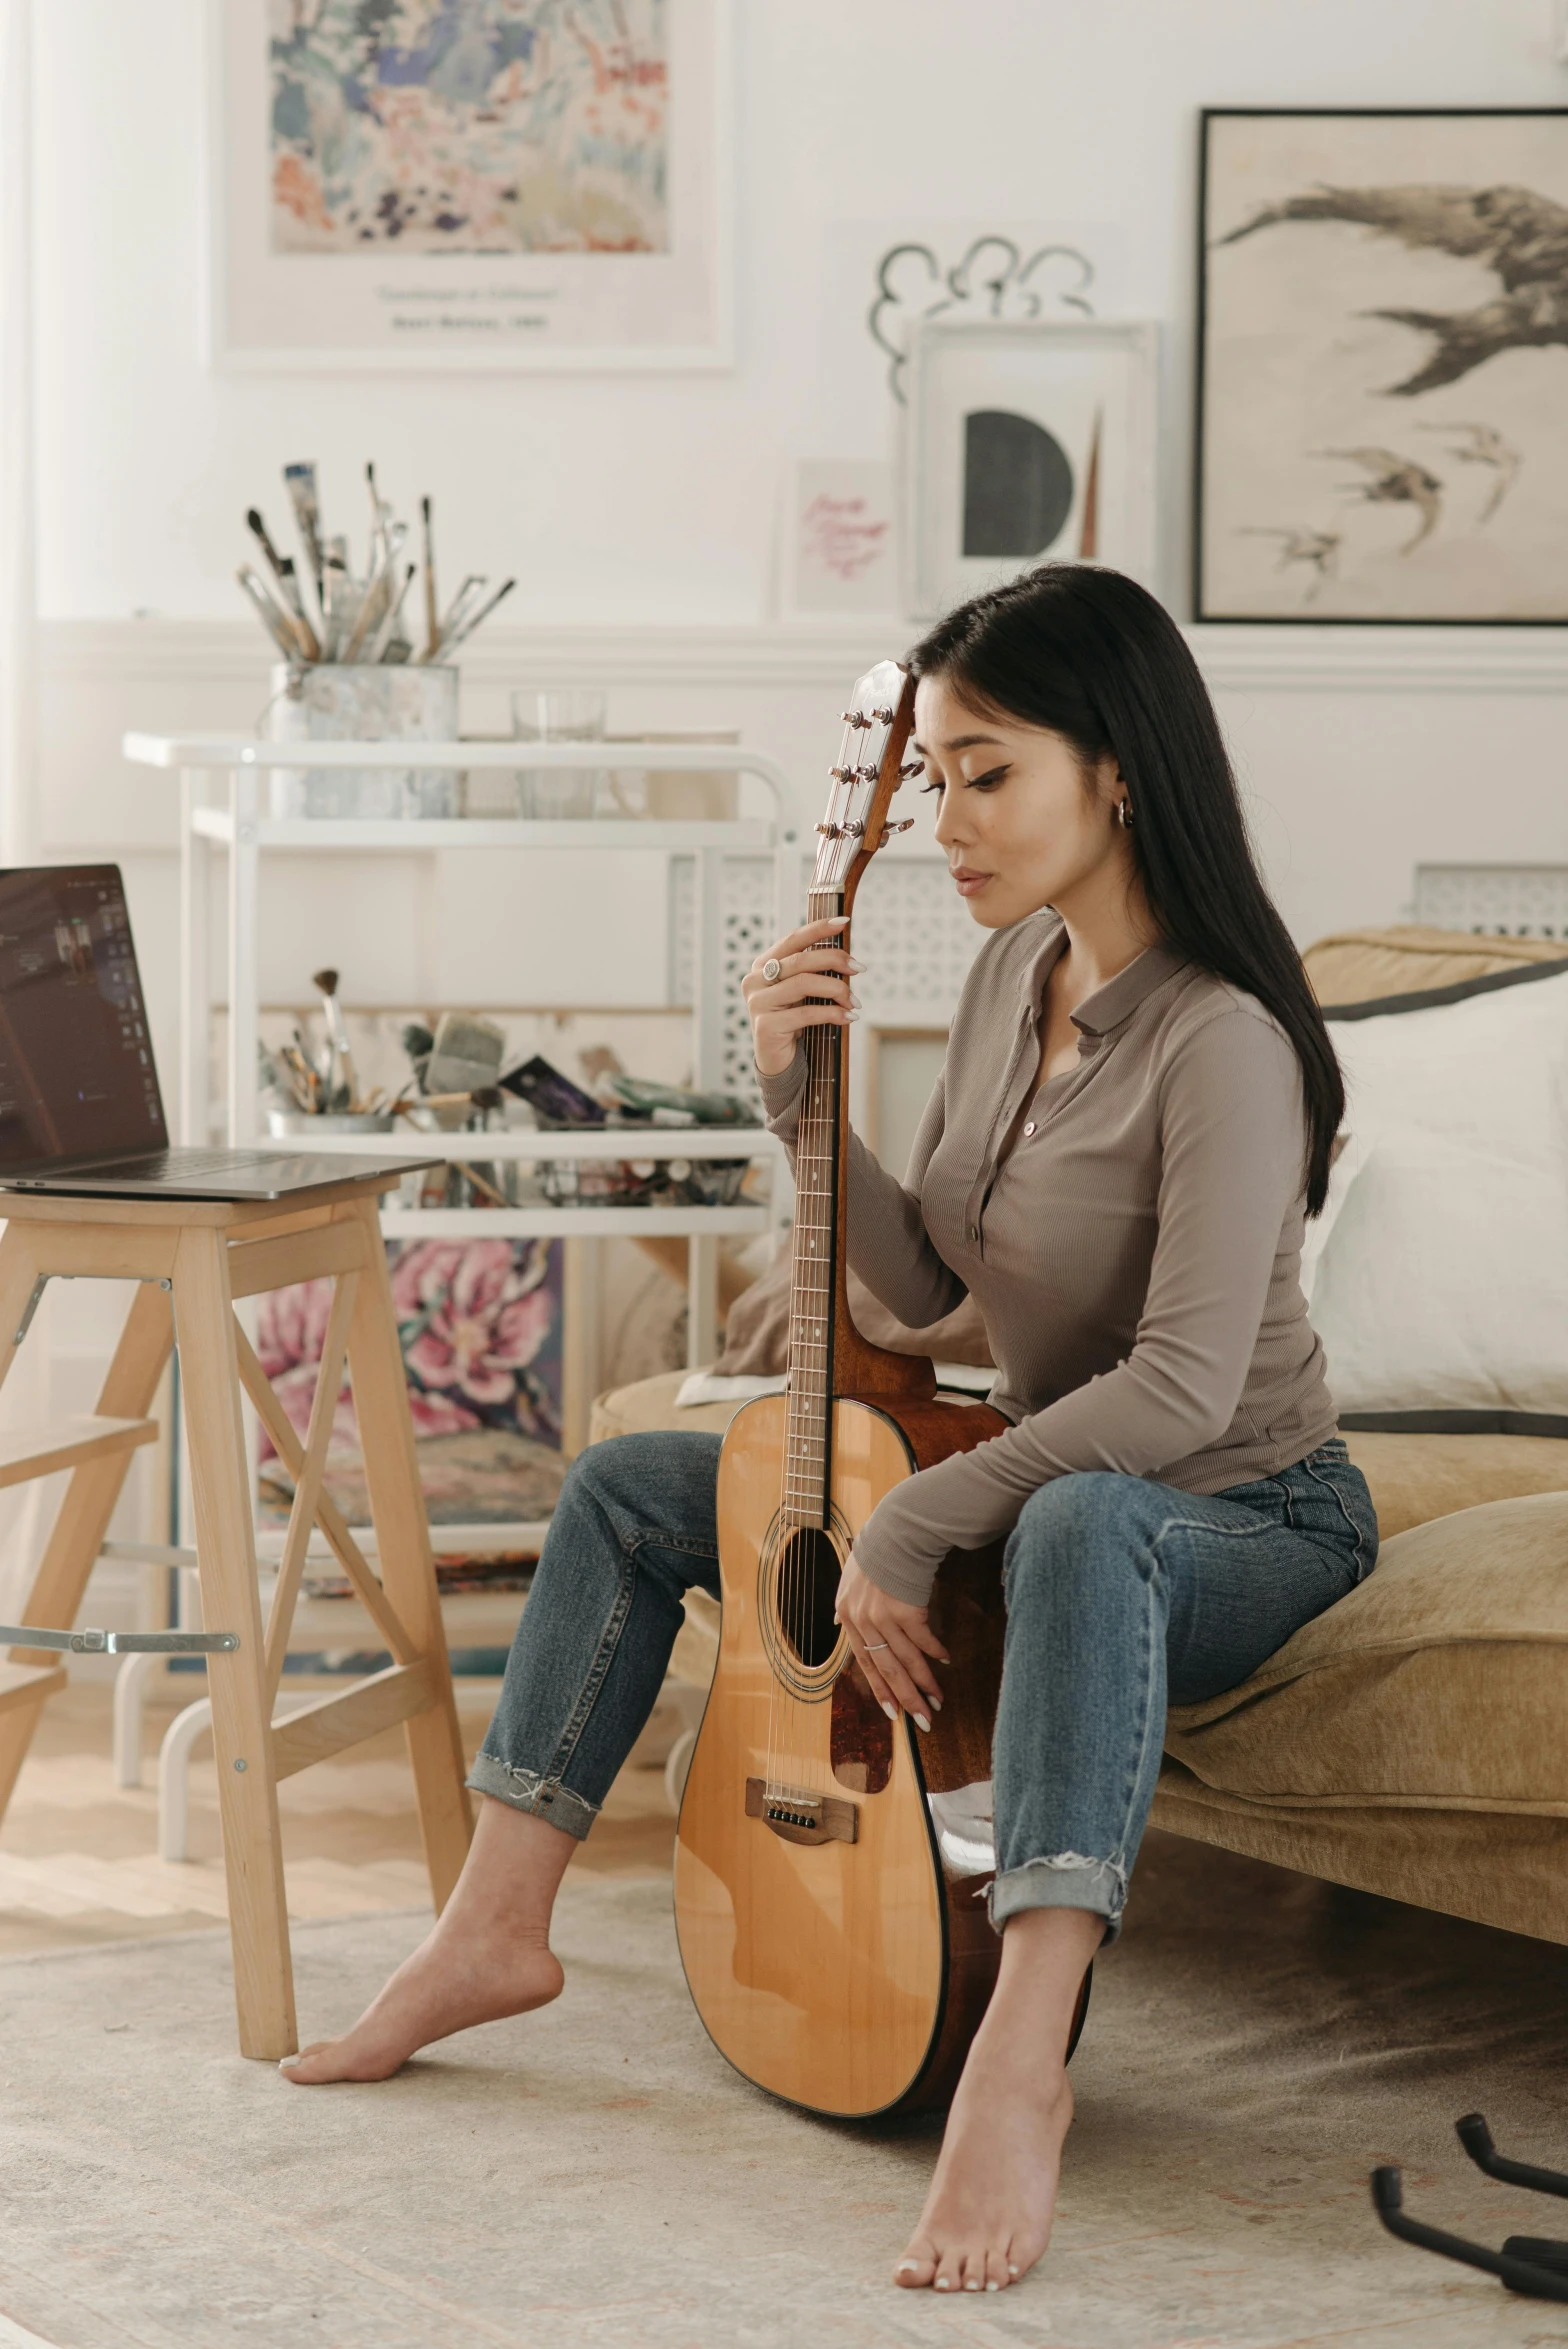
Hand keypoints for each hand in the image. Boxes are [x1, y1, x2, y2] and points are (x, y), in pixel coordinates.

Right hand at [742, 916, 861, 1077]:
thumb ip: (813, 971)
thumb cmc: (794, 1021)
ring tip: (855, 1002)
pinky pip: (805, 1014)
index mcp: (763, 965)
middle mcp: (755, 980)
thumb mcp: (802, 992)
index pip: (793, 939)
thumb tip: (847, 957)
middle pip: (801, 960)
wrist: (779, 1061)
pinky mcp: (765, 1026)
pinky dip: (832, 1014)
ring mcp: (757, 1003)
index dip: (819, 928)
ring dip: (837, 990)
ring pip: (804, 984)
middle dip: (835, 960)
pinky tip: (849, 1017)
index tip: (844, 922)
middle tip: (859, 968)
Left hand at [834, 1549, 947, 1730]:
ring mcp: (885, 1617)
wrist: (894, 1533)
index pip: (864, 1663)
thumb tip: (838, 1622)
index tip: (893, 1713)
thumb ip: (846, 1607)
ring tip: (938, 1700)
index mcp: (848, 1617)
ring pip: (907, 1660)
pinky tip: (945, 1661)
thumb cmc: (874, 1554)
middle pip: (887, 1669)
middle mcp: (864, 1621)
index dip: (880, 1690)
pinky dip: (935, 1652)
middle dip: (906, 1698)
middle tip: (923, 1721)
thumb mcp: (849, 1580)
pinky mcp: (907, 1610)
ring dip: (925, 1683)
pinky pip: (924, 1640)